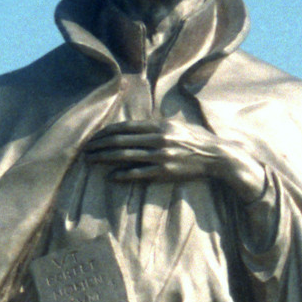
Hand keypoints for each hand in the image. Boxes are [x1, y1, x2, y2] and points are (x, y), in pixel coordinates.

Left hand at [83, 119, 266, 201]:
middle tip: (85, 149)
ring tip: (91, 160)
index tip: (93, 137)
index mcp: (159, 125)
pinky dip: (123, 175)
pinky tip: (111, 176)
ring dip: (105, 158)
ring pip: (125, 156)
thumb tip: (135, 127)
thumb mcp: (176, 126)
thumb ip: (156, 126)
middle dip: (99, 145)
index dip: (106, 132)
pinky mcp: (165, 172)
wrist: (217, 156)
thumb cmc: (196, 140)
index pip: (125, 127)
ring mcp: (161, 156)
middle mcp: (158, 138)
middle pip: (120, 141)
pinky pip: (139, 173)